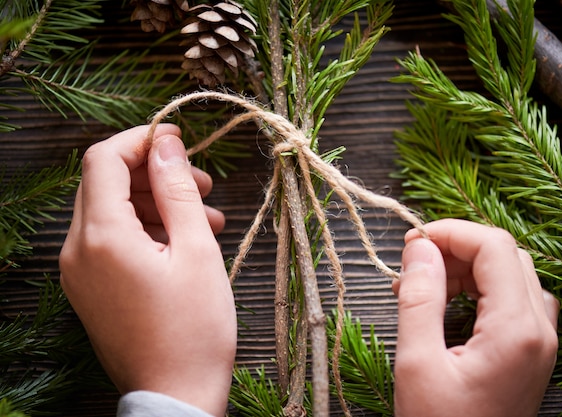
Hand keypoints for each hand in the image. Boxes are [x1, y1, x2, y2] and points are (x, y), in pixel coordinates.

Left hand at [59, 125, 235, 415]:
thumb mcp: (196, 249)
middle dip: (154, 174)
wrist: (175, 394)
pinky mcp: (90, 288)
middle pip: (106, 183)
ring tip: (205, 219)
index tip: (178, 139)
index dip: (141, 139)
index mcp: (102, 237)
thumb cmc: (194, 328)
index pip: (103, 159)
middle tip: (201, 184)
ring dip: (155, 203)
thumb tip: (166, 142)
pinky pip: (111, 240)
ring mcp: (79, 272)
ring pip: (111, 211)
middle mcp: (78, 251)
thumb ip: (176, 189)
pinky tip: (185, 241)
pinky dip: (145, 229)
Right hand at [393, 219, 558, 416]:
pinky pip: (514, 298)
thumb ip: (419, 298)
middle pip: (507, 255)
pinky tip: (450, 300)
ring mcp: (541, 342)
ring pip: (512, 273)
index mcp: (517, 330)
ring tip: (425, 283)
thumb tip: (420, 248)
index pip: (494, 247)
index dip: (451, 232)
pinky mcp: (531, 351)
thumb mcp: (417, 363)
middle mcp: (540, 330)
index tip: (412, 242)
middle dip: (458, 247)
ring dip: (468, 267)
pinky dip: (481, 287)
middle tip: (415, 264)